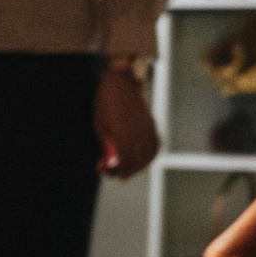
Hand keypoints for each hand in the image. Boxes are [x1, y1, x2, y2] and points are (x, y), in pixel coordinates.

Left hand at [95, 59, 158, 178]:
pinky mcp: (151, 124)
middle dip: (127, 171)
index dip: (117, 172)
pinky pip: (155, 144)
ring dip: (140, 166)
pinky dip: (150, 154)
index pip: (125, 163)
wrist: (121, 82)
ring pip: (149, 155)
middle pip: (137, 162)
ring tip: (130, 170)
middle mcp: (138, 135)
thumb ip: (107, 145)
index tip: (109, 174)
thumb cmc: (106, 103)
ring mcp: (147, 129)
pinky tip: (142, 158)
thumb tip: (109, 161)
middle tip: (118, 175)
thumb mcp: (101, 126)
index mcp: (124, 137)